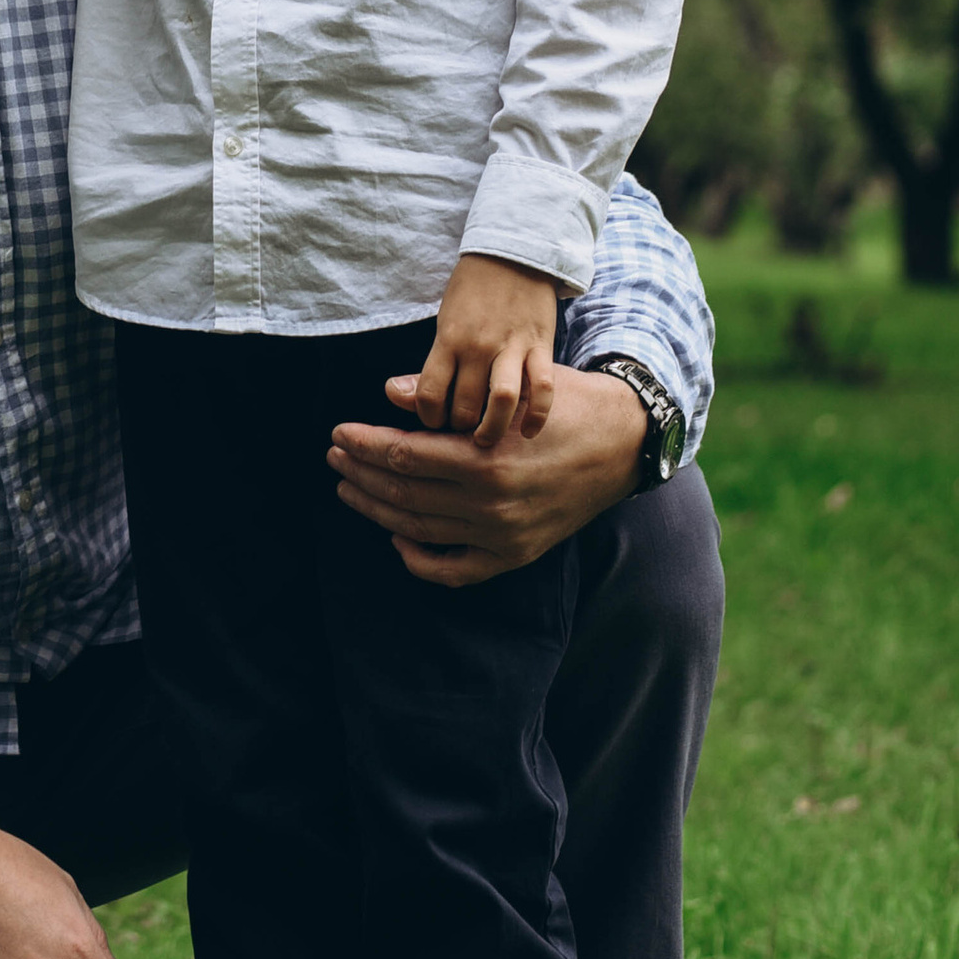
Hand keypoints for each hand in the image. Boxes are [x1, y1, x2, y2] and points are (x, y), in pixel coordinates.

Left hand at [328, 364, 652, 587]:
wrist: (623, 444)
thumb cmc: (561, 404)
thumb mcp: (509, 389)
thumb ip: (446, 395)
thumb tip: (389, 391)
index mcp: (487, 459)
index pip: (405, 456)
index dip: (365, 445)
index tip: (339, 434)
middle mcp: (492, 504)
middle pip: (406, 493)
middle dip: (362, 475)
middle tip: (335, 457)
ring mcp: (504, 535)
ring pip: (422, 529)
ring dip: (379, 510)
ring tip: (350, 489)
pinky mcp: (516, 554)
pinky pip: (457, 570)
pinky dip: (422, 560)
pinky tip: (398, 540)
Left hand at [412, 249, 559, 448]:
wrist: (513, 253)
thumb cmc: (473, 290)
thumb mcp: (444, 321)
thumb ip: (429, 364)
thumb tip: (391, 394)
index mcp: (449, 338)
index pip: (429, 393)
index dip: (427, 418)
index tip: (433, 422)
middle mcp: (478, 345)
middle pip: (465, 404)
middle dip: (459, 429)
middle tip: (460, 433)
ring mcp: (512, 346)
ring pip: (502, 400)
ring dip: (494, 428)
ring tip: (487, 439)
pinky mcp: (541, 346)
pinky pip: (541, 388)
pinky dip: (537, 415)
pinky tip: (528, 432)